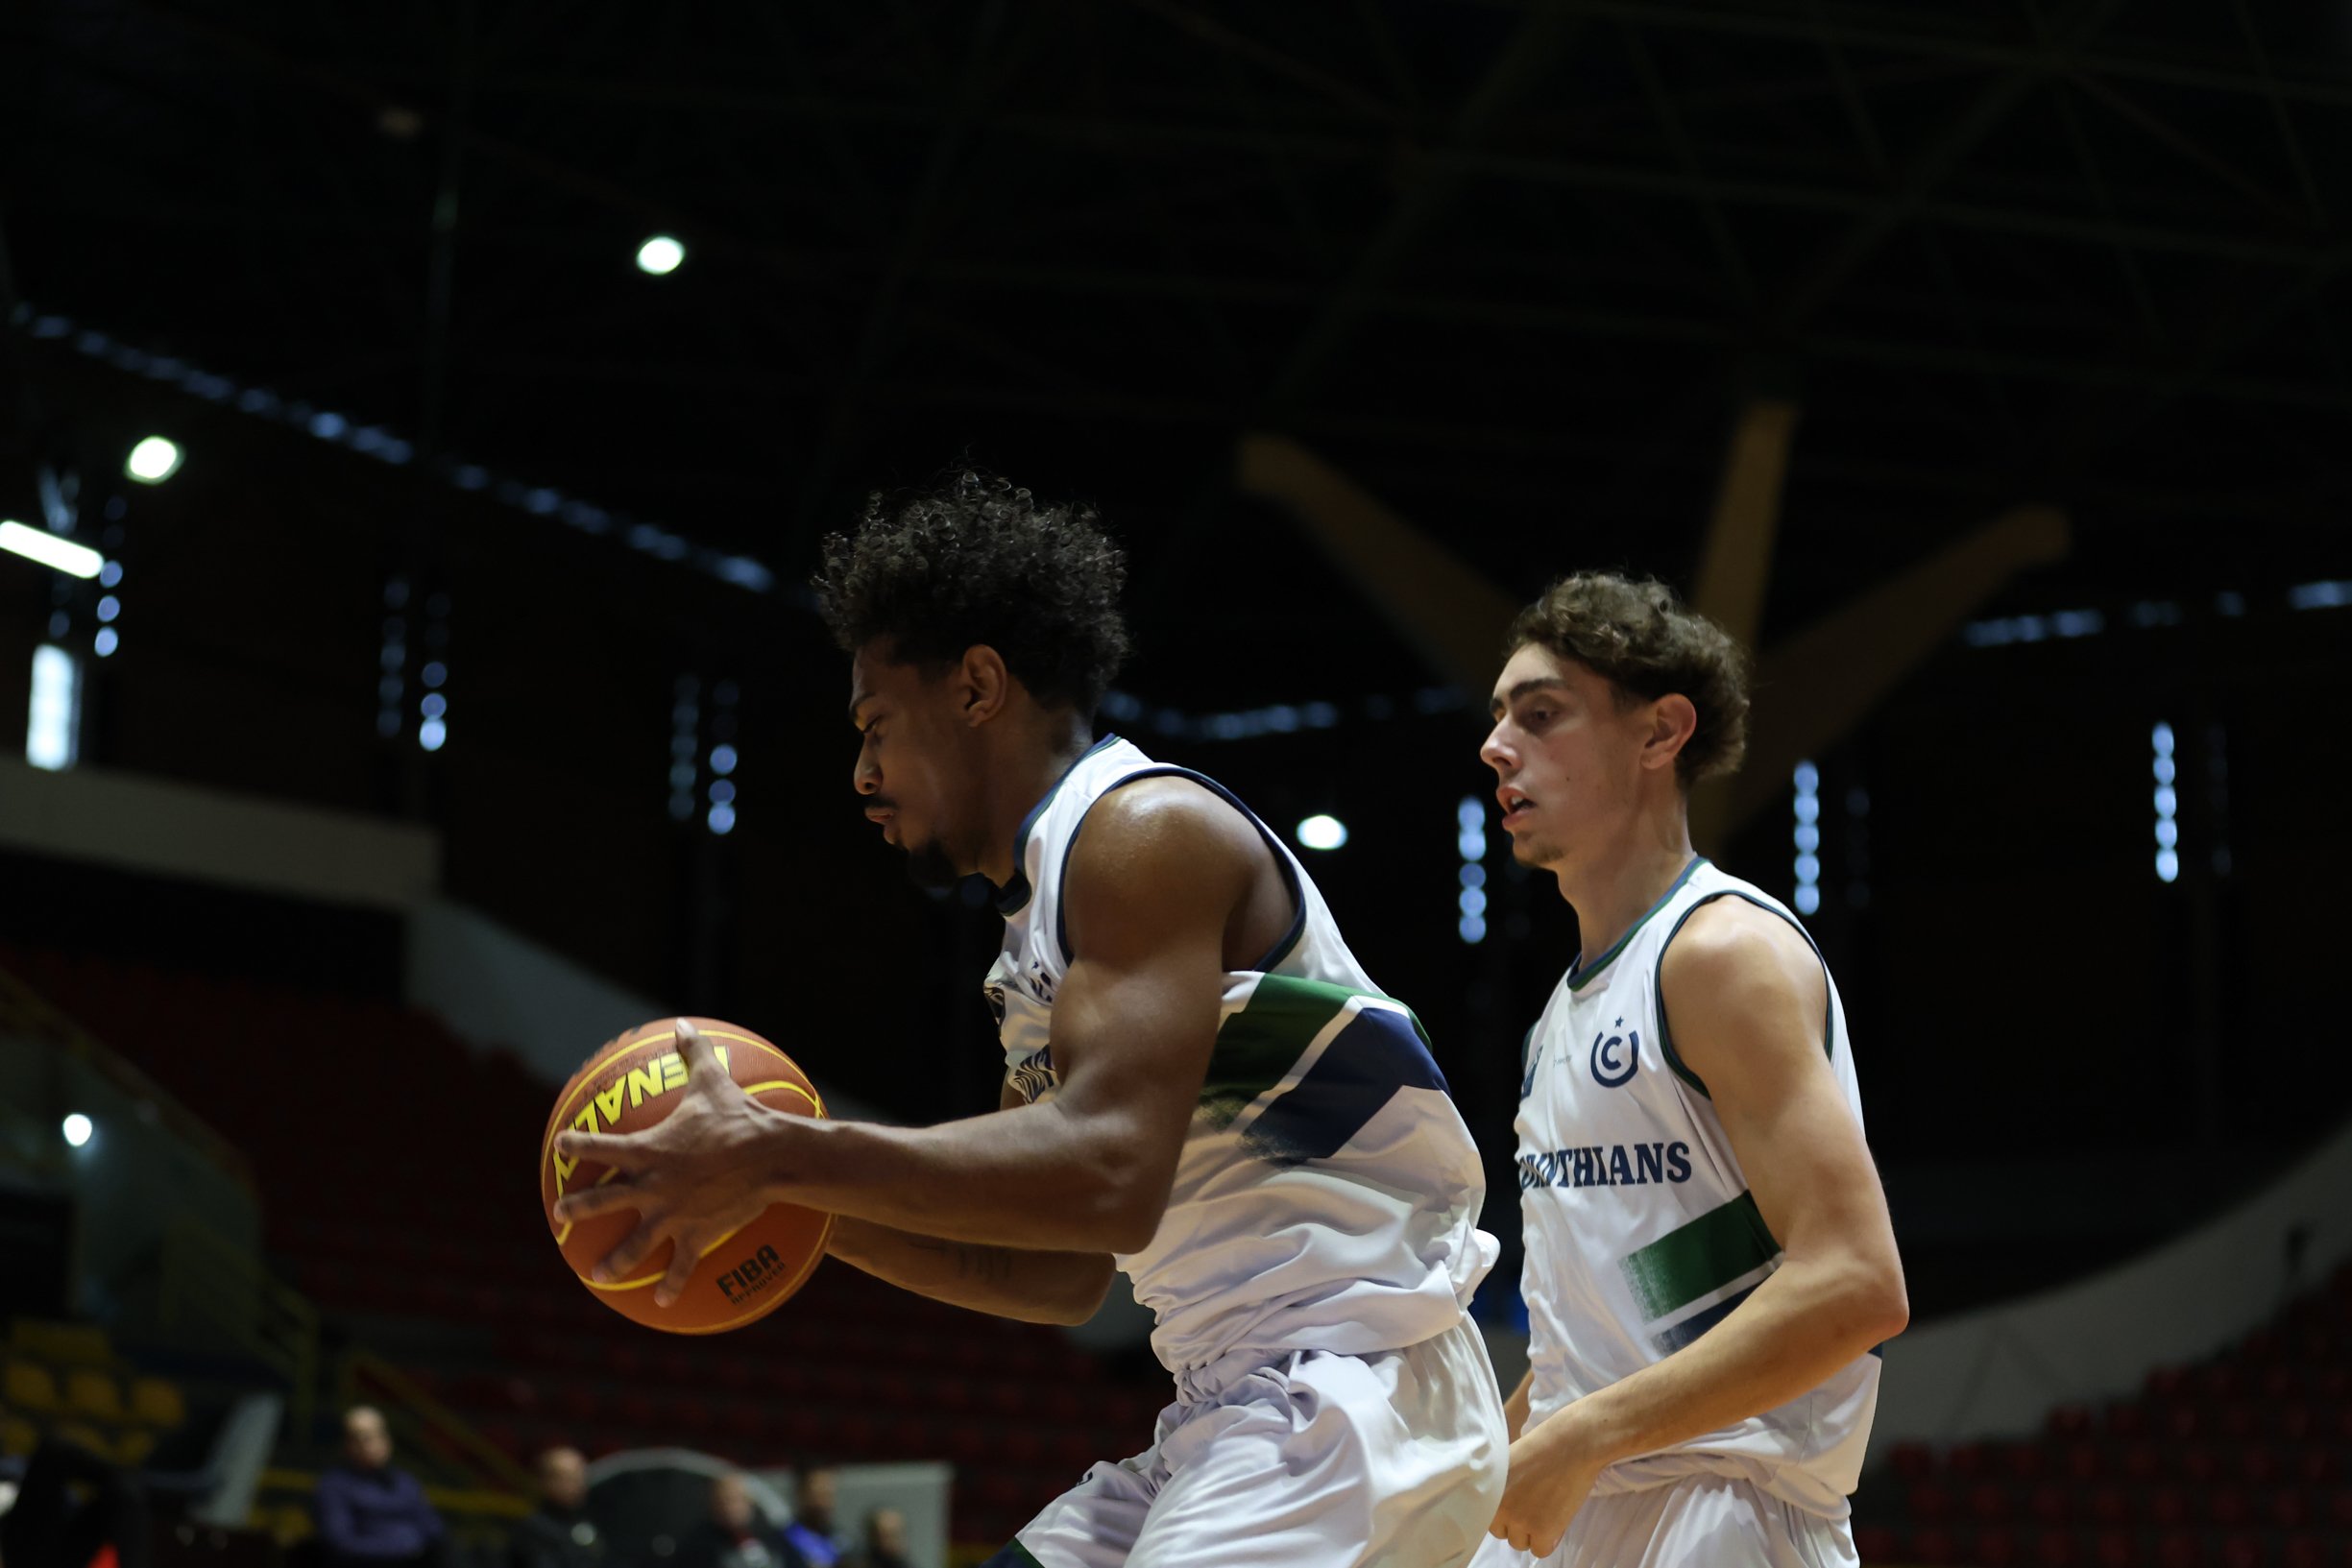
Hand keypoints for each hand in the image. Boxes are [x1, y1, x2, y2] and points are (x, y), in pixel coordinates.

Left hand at [552, 1019, 812, 1305]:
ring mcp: (673, 1214)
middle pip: (605, 1201)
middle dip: (578, 1209)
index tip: (560, 1146)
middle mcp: (652, 1186)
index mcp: (650, 1150)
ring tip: (597, 1273)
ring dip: (615, 1260)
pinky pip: (681, 1264)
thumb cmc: (739, 1117)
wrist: (770, 1157)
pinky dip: (672, 1283)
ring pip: (636, 1242)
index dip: (578, 1146)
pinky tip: (663, 1303)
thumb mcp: (713, 1081)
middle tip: (559, 1215)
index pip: (602, 1147)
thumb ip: (692, 1053)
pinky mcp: (697, 1234)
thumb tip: (683, 1023)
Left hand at [1487, 1404, 1609, 1557]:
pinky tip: (1556, 1523)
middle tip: (1534, 1507)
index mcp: (1488, 1488)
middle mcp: (1498, 1506)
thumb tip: (1504, 1509)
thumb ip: (1501, 1487)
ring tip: (1547, 1512)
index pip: (1487, 1516)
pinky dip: (1549, 1541)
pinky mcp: (1542, 1530)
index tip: (1518, 1505)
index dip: (1505, 1512)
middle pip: (1502, 1532)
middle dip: (1516, 1524)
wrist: (1572, 1443)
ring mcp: (1519, 1520)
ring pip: (1520, 1543)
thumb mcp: (1509, 1462)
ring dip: (1532, 1533)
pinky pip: (1540, 1551)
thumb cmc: (1545, 1444)